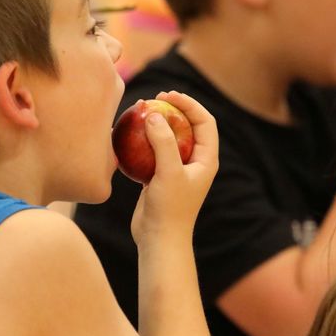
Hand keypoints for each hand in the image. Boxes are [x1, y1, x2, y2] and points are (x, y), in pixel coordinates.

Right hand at [131, 91, 217, 244]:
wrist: (158, 240)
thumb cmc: (169, 208)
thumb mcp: (168, 172)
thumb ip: (163, 142)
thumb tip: (154, 114)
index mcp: (206, 159)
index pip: (205, 122)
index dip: (190, 104)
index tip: (169, 95)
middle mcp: (194, 162)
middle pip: (188, 126)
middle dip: (173, 109)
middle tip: (155, 98)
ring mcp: (177, 169)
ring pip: (169, 138)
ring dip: (157, 123)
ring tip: (142, 110)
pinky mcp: (159, 177)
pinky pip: (153, 151)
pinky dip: (143, 141)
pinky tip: (128, 134)